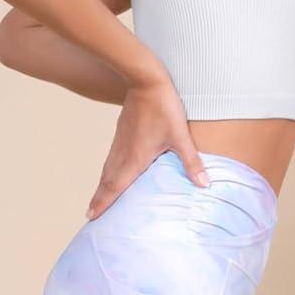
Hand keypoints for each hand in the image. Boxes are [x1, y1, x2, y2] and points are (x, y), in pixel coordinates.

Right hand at [85, 73, 210, 218]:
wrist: (145, 79)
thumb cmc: (163, 107)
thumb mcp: (180, 136)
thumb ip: (192, 162)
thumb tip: (205, 184)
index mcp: (135, 158)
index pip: (115, 186)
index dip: (104, 203)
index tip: (92, 216)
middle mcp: (123, 153)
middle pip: (107, 181)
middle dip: (98, 199)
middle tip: (89, 215)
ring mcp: (120, 142)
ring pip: (107, 169)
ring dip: (101, 186)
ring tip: (97, 199)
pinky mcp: (121, 132)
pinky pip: (111, 158)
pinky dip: (107, 171)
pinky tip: (111, 172)